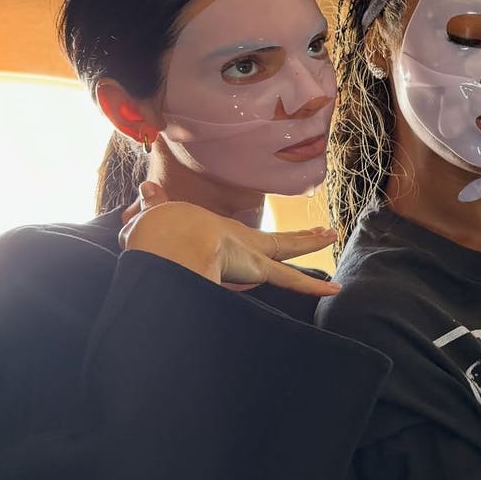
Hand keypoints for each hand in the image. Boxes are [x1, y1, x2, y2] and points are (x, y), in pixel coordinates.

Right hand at [119, 182, 340, 296]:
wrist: (165, 238)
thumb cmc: (155, 235)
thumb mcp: (152, 221)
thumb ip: (153, 206)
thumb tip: (146, 188)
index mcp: (218, 234)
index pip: (248, 238)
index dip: (262, 237)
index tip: (278, 234)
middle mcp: (239, 240)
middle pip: (277, 239)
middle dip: (299, 235)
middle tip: (322, 230)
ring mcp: (251, 252)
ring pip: (289, 248)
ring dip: (310, 241)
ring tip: (331, 234)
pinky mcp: (257, 267)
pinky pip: (291, 280)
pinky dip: (312, 287)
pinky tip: (334, 291)